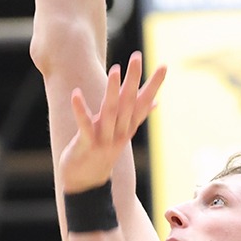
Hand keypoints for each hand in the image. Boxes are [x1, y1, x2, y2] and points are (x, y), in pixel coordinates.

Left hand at [61, 51, 164, 192]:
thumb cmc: (103, 154)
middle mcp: (119, 132)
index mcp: (128, 127)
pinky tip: (76, 93)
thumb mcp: (122, 133)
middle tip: (137, 56)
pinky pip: (85, 126)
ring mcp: (104, 139)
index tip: (164, 65)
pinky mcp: (87, 144)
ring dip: (113, 91)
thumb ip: (138, 115)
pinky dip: (81, 110)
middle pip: (129, 103)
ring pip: (111, 112)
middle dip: (133, 79)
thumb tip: (155, 101)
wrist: (86, 183)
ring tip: (115, 69)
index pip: (144, 102)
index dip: (154, 84)